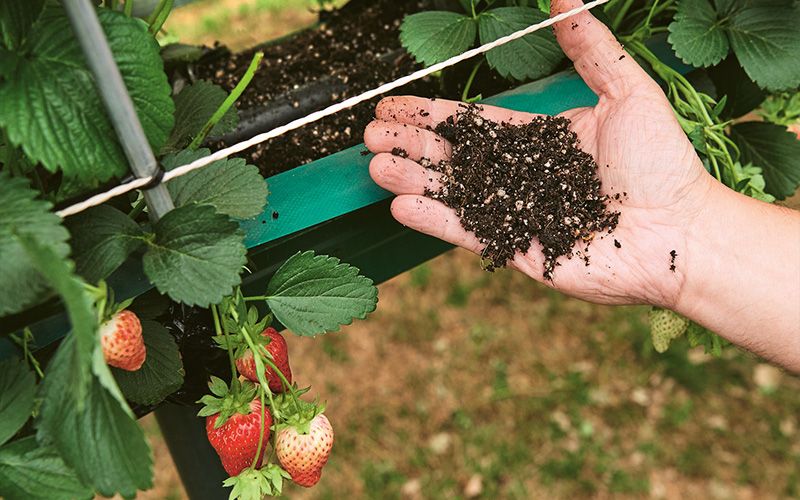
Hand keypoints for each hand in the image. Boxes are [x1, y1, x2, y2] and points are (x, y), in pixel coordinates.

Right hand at [364, 0, 713, 307]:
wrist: (682, 233)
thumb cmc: (663, 164)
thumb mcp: (627, 91)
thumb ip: (590, 48)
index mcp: (538, 143)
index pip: (472, 126)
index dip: (432, 116)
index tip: (394, 106)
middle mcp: (520, 180)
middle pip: (453, 158)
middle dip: (410, 145)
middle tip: (369, 134)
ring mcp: (515, 217)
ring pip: (452, 194)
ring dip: (411, 178)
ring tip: (374, 164)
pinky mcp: (517, 251)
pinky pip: (468, 233)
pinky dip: (433, 220)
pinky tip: (400, 204)